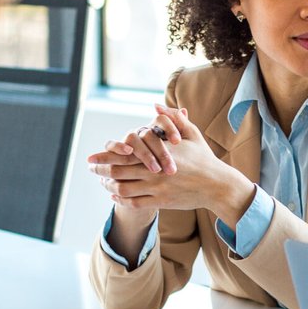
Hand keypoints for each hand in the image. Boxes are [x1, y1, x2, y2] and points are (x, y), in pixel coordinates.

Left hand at [87, 105, 254, 224]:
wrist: (216, 185)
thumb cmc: (203, 157)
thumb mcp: (191, 133)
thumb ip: (172, 118)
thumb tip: (155, 105)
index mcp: (158, 152)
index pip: (124, 153)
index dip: (105, 156)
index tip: (91, 157)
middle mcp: (154, 171)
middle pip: (117, 171)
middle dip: (100, 170)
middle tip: (90, 168)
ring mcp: (156, 188)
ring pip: (122, 189)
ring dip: (108, 185)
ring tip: (102, 182)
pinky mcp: (160, 201)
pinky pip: (133, 203)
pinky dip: (120, 200)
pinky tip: (115, 195)